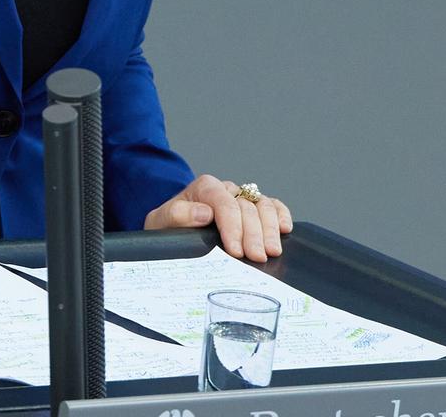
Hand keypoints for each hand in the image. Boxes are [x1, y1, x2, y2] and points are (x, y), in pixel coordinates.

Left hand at [143, 174, 293, 262]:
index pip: (224, 203)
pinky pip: (273, 206)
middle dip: (253, 233)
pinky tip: (285, 229)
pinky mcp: (254, 209)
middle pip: (247, 207)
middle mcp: (227, 190)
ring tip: (272, 251)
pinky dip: (281, 215)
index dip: (233, 226)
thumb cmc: (168, 227)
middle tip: (257, 257)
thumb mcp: (161, 222)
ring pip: (264, 206)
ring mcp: (243, 198)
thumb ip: (177, 215)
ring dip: (270, 229)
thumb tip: (204, 213)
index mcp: (205, 187)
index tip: (235, 250)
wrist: (173, 230)